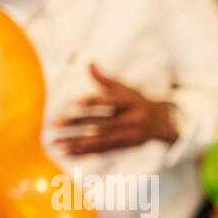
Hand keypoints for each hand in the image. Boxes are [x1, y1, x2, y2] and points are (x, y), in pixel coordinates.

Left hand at [54, 63, 177, 154]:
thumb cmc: (137, 102)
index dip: (95, 102)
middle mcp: (130, 121)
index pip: (111, 102)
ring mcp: (127, 136)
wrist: (161, 123)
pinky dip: (83, 153)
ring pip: (99, 140)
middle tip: (55, 122)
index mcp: (131, 103)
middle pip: (101, 123)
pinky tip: (66, 152)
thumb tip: (89, 64)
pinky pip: (101, 151)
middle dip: (77, 124)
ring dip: (76, 142)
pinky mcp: (123, 147)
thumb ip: (106, 79)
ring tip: (56, 142)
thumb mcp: (126, 89)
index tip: (77, 103)